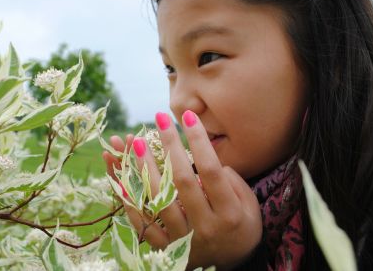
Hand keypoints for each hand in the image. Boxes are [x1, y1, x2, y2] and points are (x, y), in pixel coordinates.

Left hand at [103, 111, 262, 269]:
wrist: (232, 265)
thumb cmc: (242, 227)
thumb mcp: (251, 206)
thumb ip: (234, 182)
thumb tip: (212, 161)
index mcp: (229, 213)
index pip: (211, 171)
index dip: (199, 141)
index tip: (188, 116)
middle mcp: (204, 227)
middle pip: (182, 180)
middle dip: (170, 145)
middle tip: (159, 118)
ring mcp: (182, 239)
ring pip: (158, 199)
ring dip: (145, 168)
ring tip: (136, 142)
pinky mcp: (166, 247)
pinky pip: (144, 224)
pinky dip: (130, 201)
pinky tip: (121, 178)